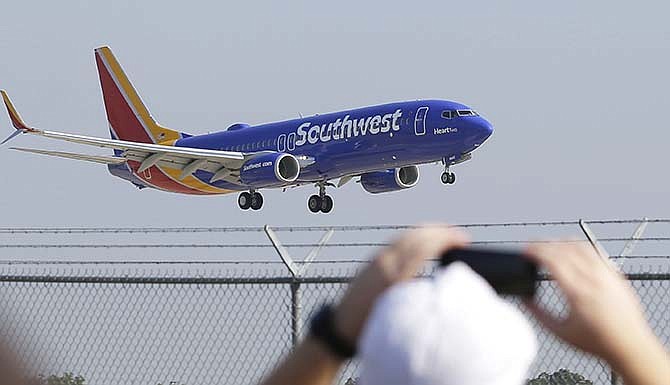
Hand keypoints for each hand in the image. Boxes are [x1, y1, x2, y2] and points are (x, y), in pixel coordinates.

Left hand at [333, 225, 469, 345]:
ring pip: (406, 235)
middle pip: (417, 236)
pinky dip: (414, 235)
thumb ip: (418, 296)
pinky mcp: (372, 260)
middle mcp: (385, 262)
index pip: (424, 246)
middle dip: (441, 231)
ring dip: (428, 230)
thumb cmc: (369, 326)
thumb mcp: (398, 313)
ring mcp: (377, 259)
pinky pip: (398, 240)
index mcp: (394, 275)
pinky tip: (423, 239)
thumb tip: (441, 285)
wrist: (339, 325)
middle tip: (461, 235)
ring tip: (446, 233)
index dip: (446, 239)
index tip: (464, 240)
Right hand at [525, 241, 668, 382]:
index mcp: (578, 293)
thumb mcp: (561, 332)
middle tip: (531, 247)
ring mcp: (606, 275)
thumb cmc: (598, 342)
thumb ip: (539, 314)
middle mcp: (593, 280)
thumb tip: (524, 299)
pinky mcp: (615, 275)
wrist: (631, 346)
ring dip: (560, 242)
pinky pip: (594, 251)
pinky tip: (570, 250)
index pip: (553, 260)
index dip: (535, 251)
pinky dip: (578, 246)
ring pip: (580, 246)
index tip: (525, 251)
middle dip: (543, 244)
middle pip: (564, 249)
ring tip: (548, 246)